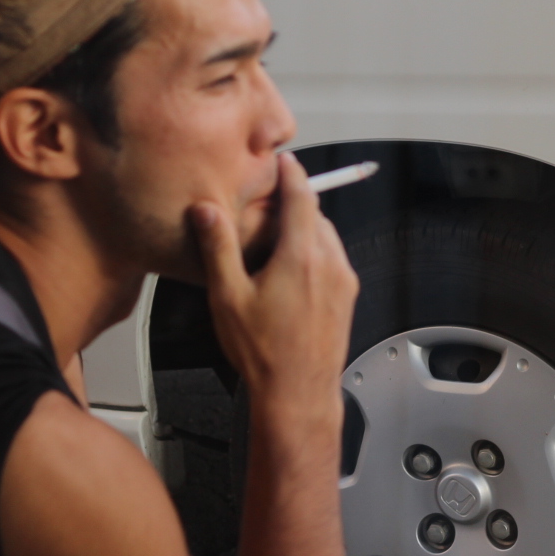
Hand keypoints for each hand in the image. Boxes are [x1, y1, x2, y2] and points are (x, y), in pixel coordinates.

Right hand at [191, 153, 357, 424]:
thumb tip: (206, 211)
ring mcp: (343, 283)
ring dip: (306, 230)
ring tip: (276, 240)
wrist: (297, 394)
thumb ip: (218, 247)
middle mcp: (330, 264)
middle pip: (317, 216)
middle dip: (296, 204)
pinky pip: (334, 260)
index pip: (303, 197)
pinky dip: (316, 253)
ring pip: (328, 238)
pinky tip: (291, 271)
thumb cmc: (263, 353)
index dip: (293, 174)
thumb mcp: (227, 296)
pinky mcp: (348, 299)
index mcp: (302, 256)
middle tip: (270, 204)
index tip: (285, 161)